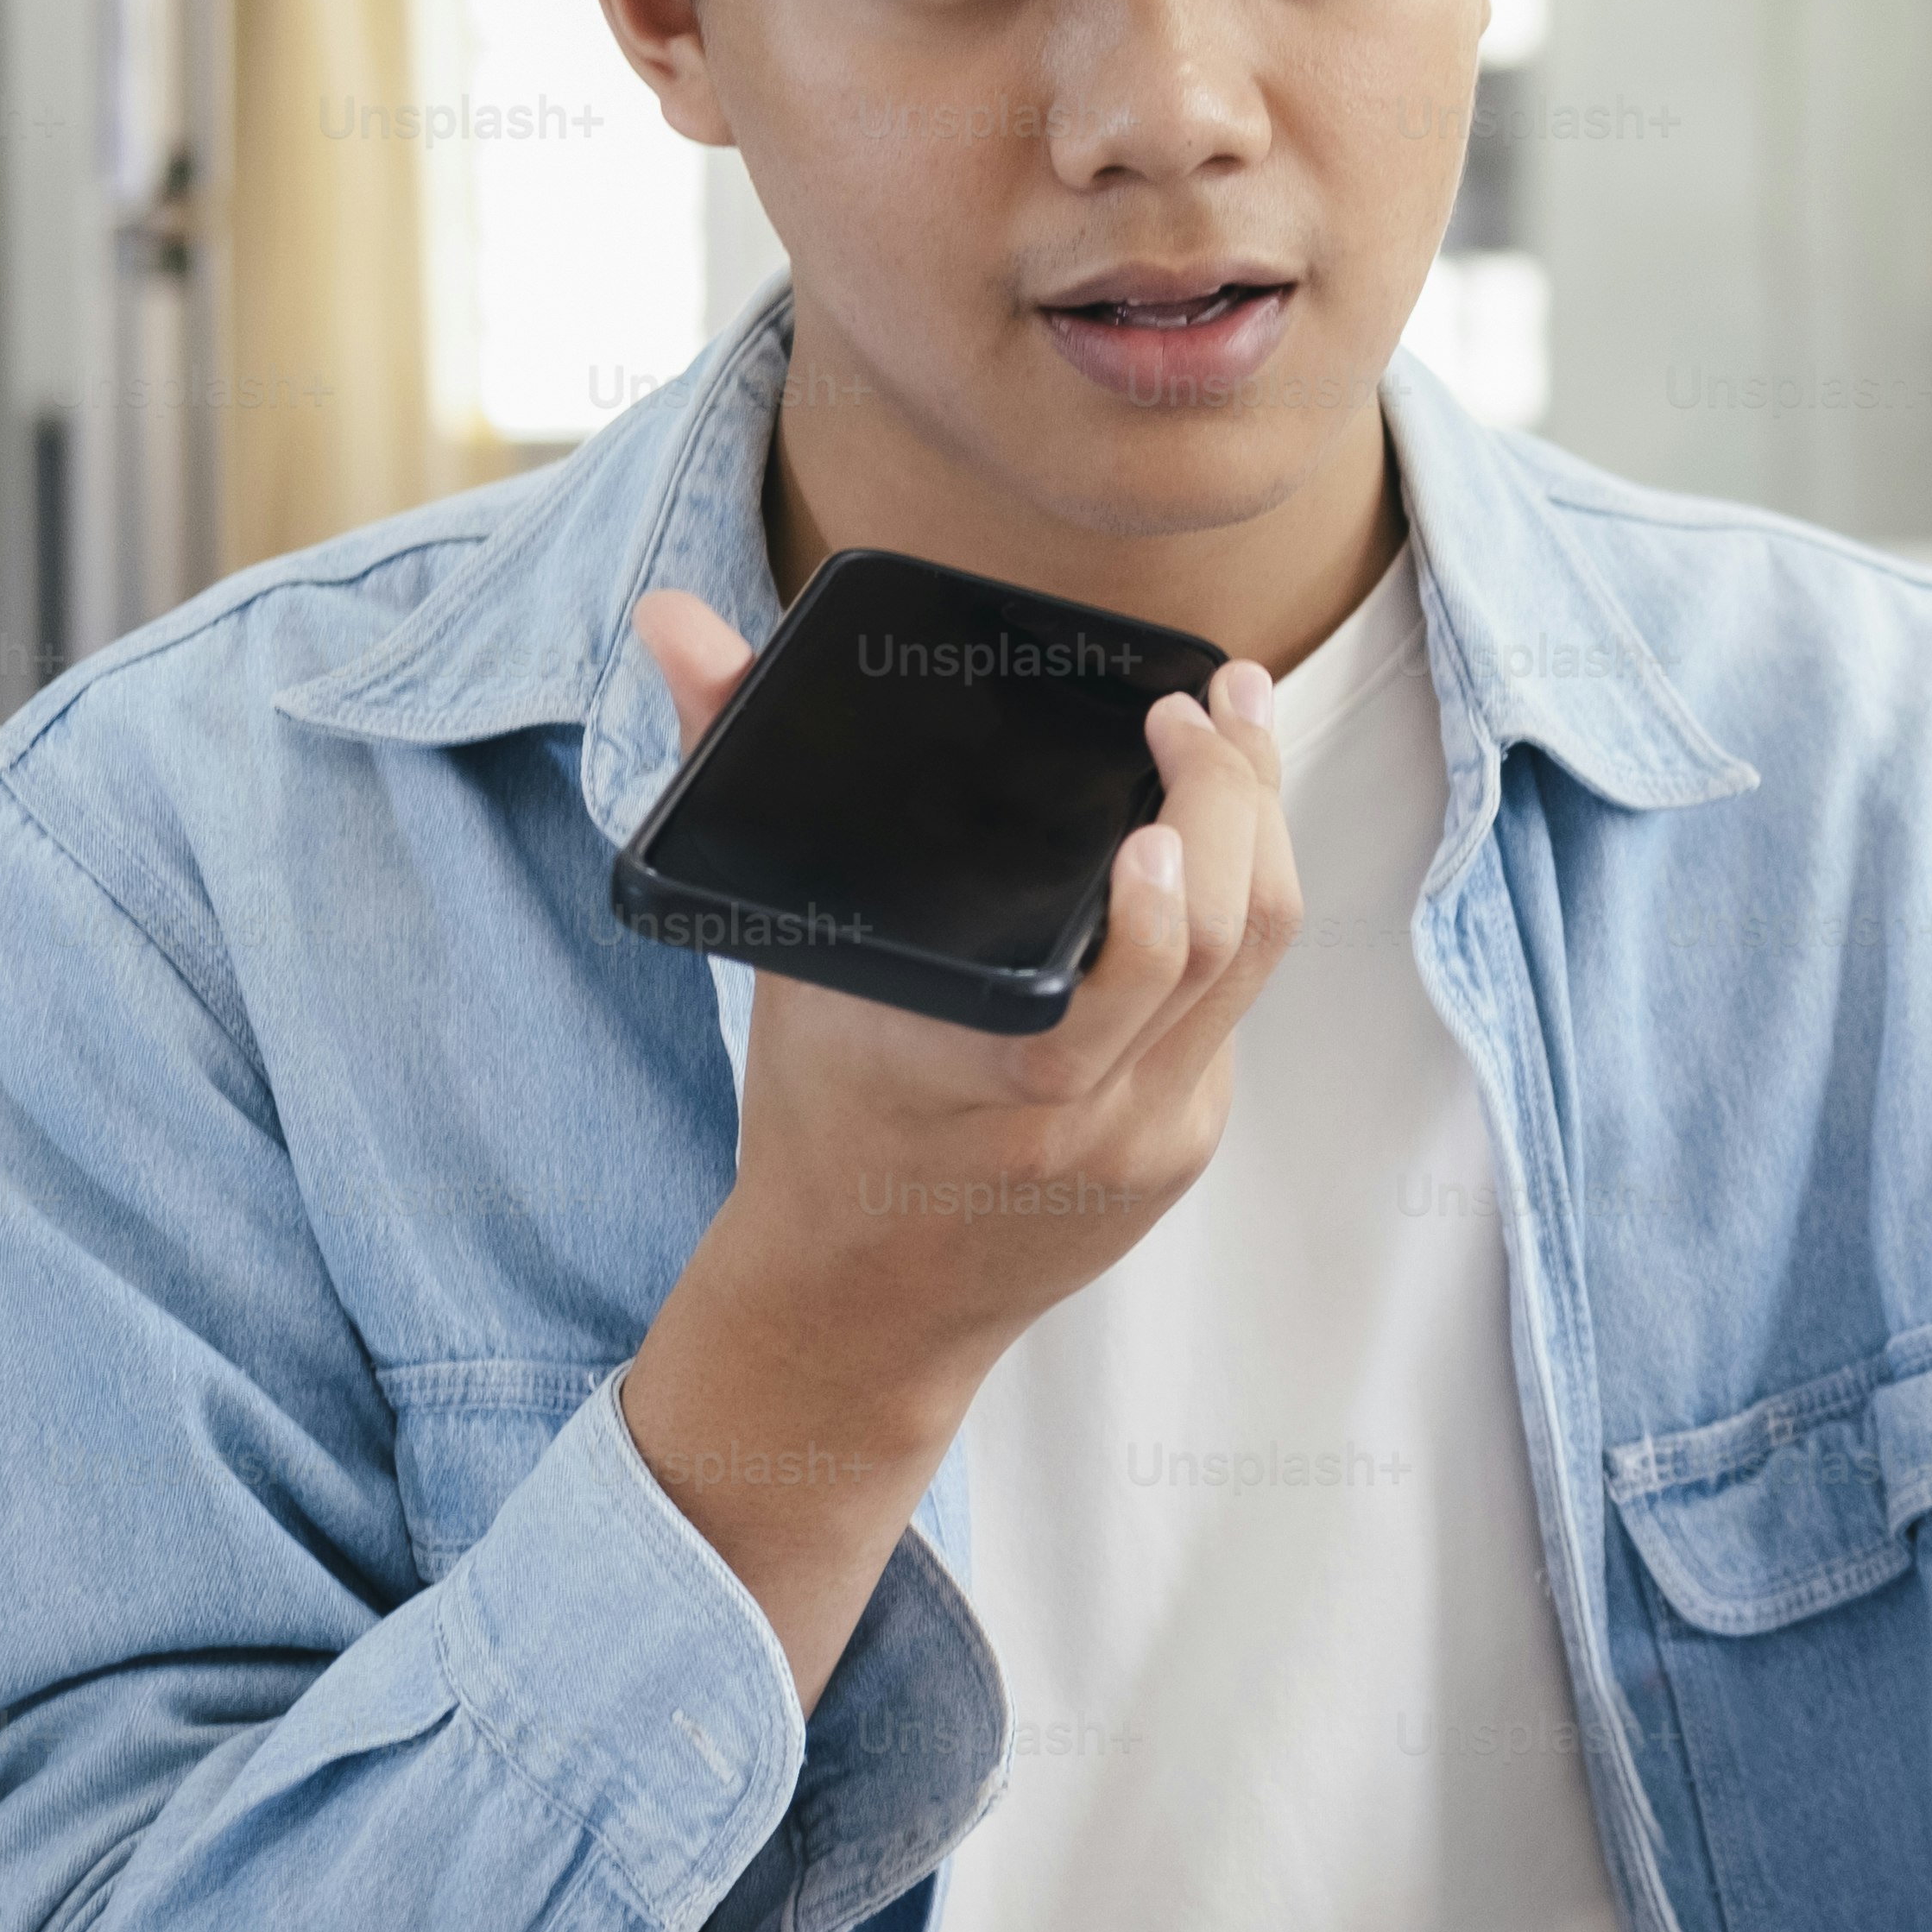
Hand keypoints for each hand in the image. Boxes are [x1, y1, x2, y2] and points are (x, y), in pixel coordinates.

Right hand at [610, 587, 1304, 1700]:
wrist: (858, 1309)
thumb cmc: (816, 1117)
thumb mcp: (780, 959)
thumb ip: (729, 775)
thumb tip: (669, 622)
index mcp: (993, 1071)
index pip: (1142, 966)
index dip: (1180, 865)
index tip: (1172, 745)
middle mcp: (1093, 1112)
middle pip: (1228, 939)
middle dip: (1242, 798)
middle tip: (1214, 702)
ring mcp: (1157, 1138)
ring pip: (1256, 965)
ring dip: (1261, 838)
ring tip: (1239, 736)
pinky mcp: (1189, 1147)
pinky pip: (1236, 1010)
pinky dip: (1235, 912)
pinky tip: (1224, 841)